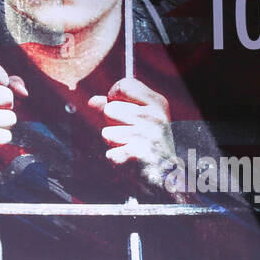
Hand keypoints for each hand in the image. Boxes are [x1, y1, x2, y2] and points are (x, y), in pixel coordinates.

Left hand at [88, 77, 182, 194]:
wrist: (168, 174)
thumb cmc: (151, 143)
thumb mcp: (139, 118)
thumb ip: (115, 107)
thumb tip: (91, 101)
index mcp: (157, 103)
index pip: (124, 85)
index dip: (114, 96)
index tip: (121, 106)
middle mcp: (154, 117)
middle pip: (110, 109)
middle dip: (113, 123)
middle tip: (130, 133)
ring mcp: (148, 135)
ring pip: (106, 132)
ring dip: (114, 142)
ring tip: (130, 146)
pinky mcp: (139, 155)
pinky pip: (110, 153)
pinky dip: (116, 159)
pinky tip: (129, 159)